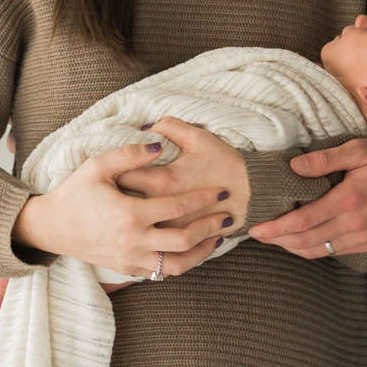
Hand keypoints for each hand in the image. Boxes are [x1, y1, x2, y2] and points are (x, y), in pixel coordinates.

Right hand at [14, 140, 232, 278]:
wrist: (49, 227)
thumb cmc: (74, 193)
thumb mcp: (96, 167)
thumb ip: (129, 154)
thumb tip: (159, 145)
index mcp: (127, 214)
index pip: (176, 207)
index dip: (202, 199)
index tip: (221, 191)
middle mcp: (131, 241)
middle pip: (183, 240)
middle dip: (210, 228)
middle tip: (227, 216)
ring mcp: (129, 259)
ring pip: (175, 265)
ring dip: (201, 253)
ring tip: (216, 238)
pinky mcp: (126, 269)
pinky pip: (161, 273)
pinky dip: (181, 264)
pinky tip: (193, 250)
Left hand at [114, 118, 250, 232]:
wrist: (254, 193)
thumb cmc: (226, 163)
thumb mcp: (200, 138)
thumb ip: (170, 126)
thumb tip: (146, 126)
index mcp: (161, 182)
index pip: (121, 177)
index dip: (114, 171)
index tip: (114, 168)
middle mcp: (161, 210)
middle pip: (121, 204)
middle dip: (114, 196)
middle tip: (112, 189)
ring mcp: (170, 229)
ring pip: (136, 226)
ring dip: (128, 218)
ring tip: (124, 209)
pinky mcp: (180, 240)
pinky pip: (154, 241)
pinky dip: (146, 233)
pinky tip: (144, 225)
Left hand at [247, 136, 366, 258]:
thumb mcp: (359, 150)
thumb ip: (325, 159)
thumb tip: (293, 167)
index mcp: (349, 200)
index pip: (303, 220)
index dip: (276, 227)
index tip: (256, 228)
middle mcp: (354, 224)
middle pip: (306, 240)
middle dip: (279, 240)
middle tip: (258, 235)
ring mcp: (362, 237)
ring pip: (318, 250)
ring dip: (293, 247)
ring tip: (275, 239)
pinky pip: (333, 252)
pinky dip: (313, 249)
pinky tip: (301, 241)